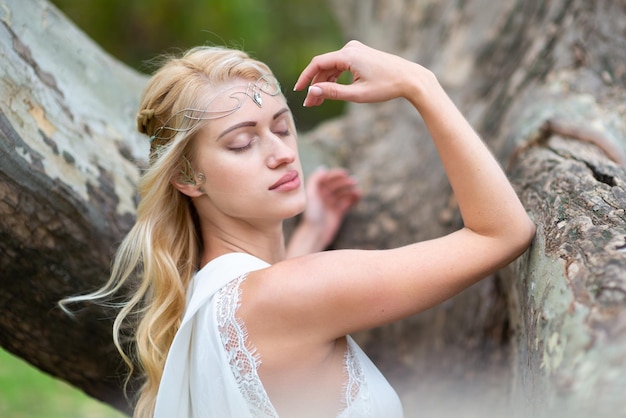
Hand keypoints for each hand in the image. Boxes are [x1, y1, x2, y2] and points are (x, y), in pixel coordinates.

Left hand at [286, 167, 360, 257]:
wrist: (315, 234)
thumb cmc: (311, 215)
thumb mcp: (311, 195)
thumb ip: (315, 180)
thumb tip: (324, 168)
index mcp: (316, 191)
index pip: (327, 179)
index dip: (336, 175)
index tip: (345, 173)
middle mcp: (323, 196)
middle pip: (336, 185)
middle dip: (345, 182)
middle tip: (353, 181)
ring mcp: (331, 204)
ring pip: (343, 193)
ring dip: (350, 190)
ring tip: (357, 191)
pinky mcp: (338, 212)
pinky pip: (347, 202)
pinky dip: (353, 198)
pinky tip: (358, 195)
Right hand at [294, 40, 427, 106]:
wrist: (410, 78)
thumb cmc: (386, 86)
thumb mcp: (358, 94)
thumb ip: (333, 93)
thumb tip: (312, 92)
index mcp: (348, 55)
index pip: (318, 63)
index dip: (305, 78)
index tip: (298, 91)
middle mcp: (350, 48)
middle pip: (324, 66)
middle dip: (315, 85)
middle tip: (309, 105)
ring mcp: (355, 50)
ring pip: (332, 67)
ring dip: (324, 83)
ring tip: (317, 102)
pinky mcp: (360, 54)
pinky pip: (341, 65)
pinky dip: (334, 78)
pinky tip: (330, 92)